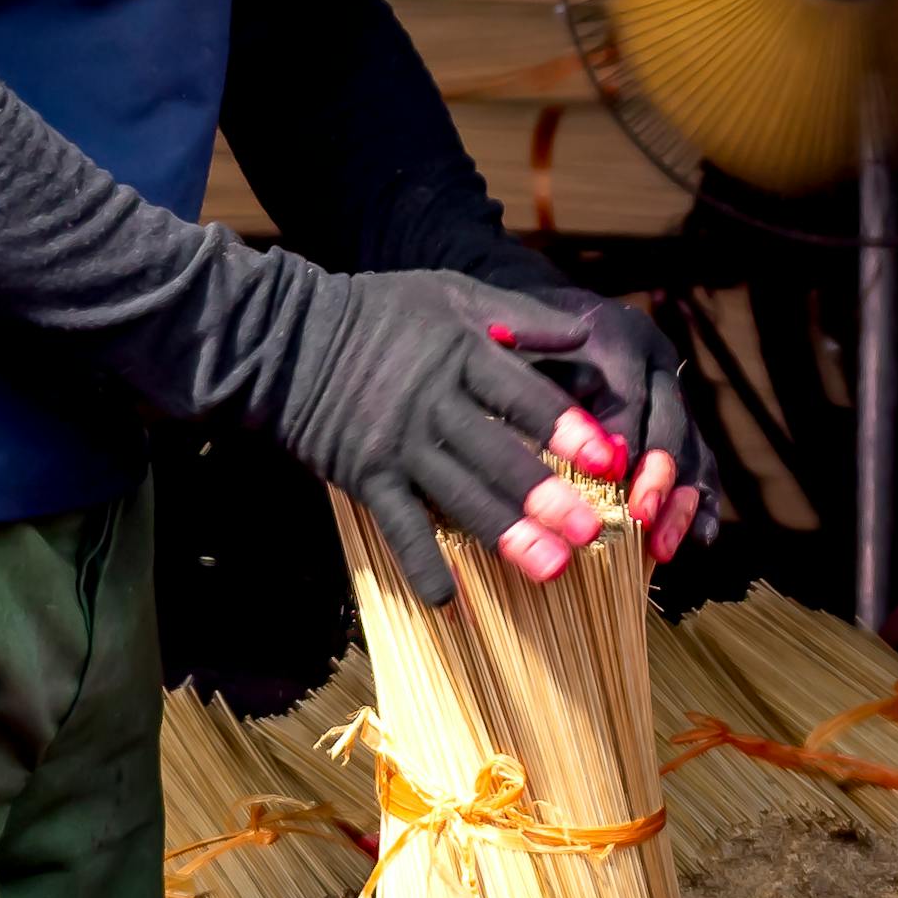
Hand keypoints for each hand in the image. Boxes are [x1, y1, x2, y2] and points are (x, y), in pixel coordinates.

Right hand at [273, 263, 697, 598]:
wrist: (287, 339)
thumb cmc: (379, 311)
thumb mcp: (450, 293)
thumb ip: (518, 314)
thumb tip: (581, 335)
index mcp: (461, 355)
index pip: (522, 395)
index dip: (566, 428)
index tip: (609, 459)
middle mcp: (432, 404)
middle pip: (497, 455)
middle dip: (544, 496)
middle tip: (591, 533)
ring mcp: (397, 445)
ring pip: (457, 496)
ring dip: (504, 536)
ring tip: (550, 570)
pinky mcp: (365, 477)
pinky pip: (398, 526)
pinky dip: (422, 565)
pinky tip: (451, 604)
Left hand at [468, 277, 700, 576]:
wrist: (548, 323)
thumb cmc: (520, 335)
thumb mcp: (512, 332)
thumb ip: (517, 340)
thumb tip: (501, 336)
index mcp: (620, 340)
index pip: (628, 400)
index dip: (620, 443)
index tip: (605, 481)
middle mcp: (656, 366)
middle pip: (670, 428)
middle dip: (657, 478)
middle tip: (639, 518)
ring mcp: (673, 399)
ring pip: (693, 452)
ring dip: (681, 504)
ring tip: (662, 548)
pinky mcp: (679, 427)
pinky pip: (702, 468)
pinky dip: (700, 507)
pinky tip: (696, 541)